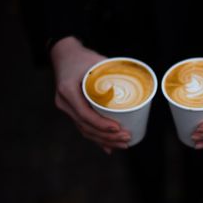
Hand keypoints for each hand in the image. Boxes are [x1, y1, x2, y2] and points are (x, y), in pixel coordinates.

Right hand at [51, 36, 130, 153]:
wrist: (65, 55)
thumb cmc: (83, 57)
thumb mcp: (98, 62)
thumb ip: (114, 74)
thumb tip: (138, 86)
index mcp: (68, 90)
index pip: (84, 114)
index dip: (101, 124)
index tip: (118, 128)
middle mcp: (64, 102)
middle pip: (86, 127)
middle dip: (107, 136)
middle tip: (127, 138)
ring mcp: (66, 109)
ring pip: (85, 130)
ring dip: (104, 140)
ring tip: (123, 144)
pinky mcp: (72, 112)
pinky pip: (84, 128)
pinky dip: (97, 138)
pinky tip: (109, 148)